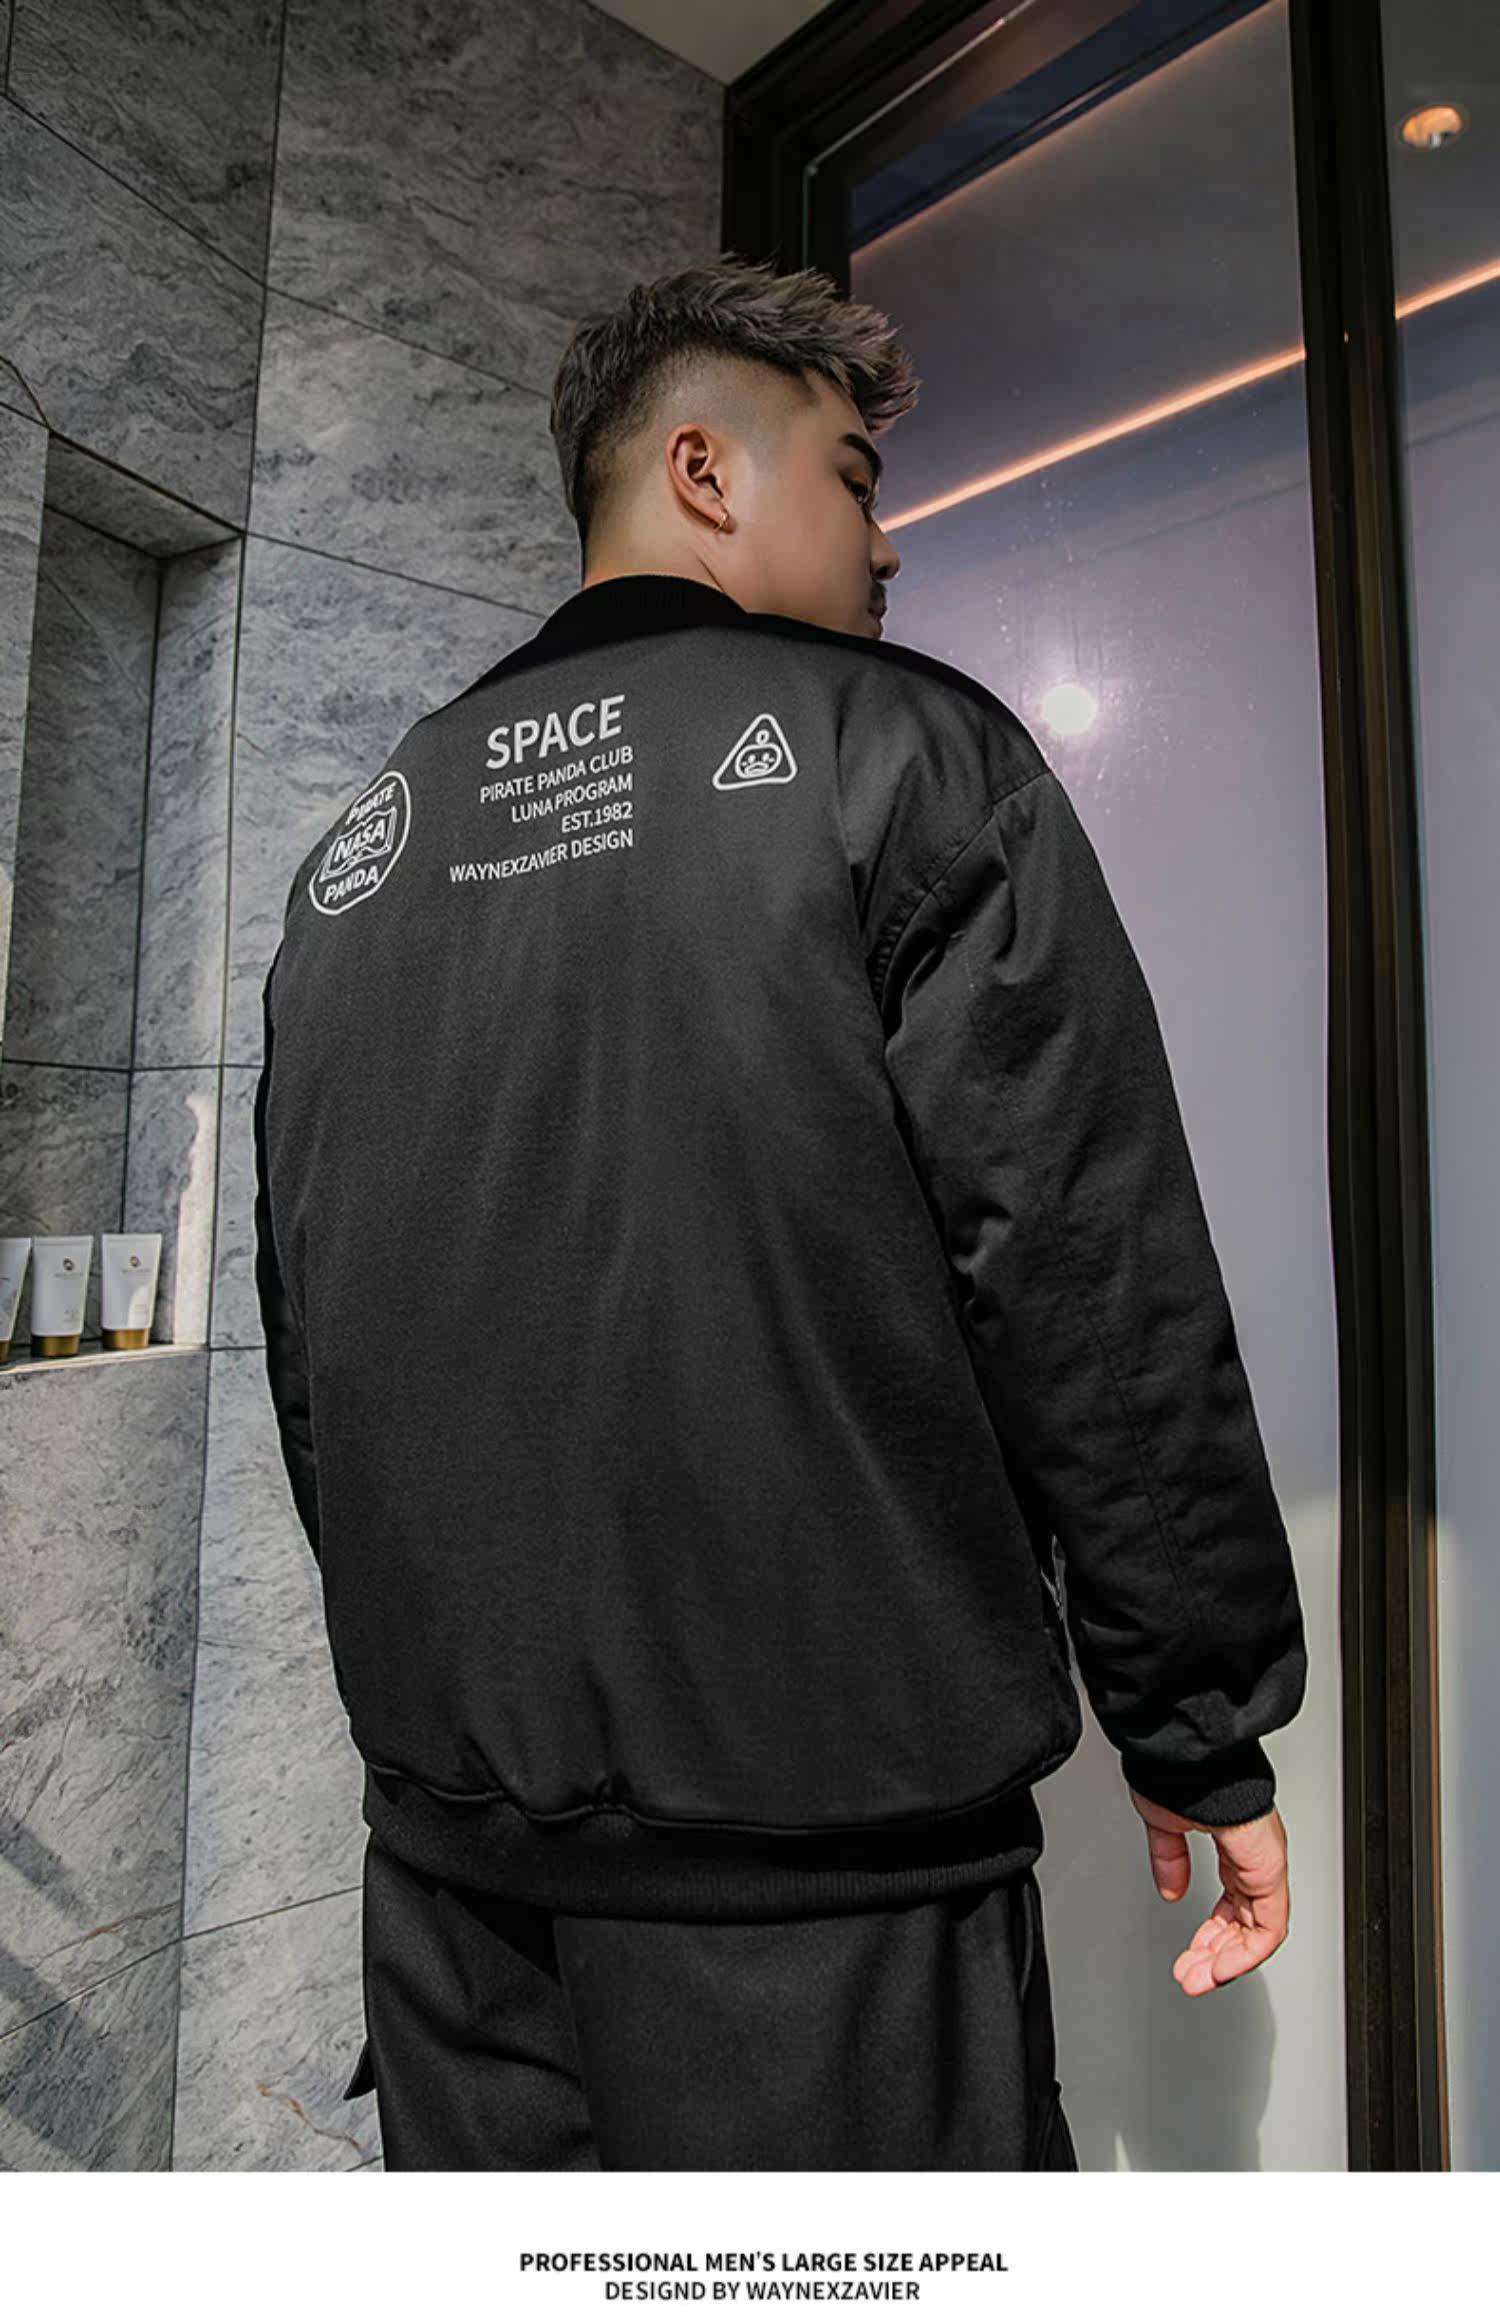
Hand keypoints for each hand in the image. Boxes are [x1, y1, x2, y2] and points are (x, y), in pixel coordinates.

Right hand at [1128, 1787, 1289, 1995]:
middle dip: (1216, 1955)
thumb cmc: (1181, 1771)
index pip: (1233, 1900)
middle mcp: (1254, 1855)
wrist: (1192, 1752)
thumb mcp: (1164, 1823)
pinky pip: (1268, 1925)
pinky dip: (1245, 1952)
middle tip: (1192, 1976)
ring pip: (1258, 1929)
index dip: (1212, 1933)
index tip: (1190, 1955)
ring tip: (1199, 1980)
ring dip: (1228, 1961)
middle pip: (1245, 1920)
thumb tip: (1171, 1890)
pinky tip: (1219, 1967)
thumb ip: (1170, 1860)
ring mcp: (1264, 1863)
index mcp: (1235, 1842)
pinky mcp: (1268, 1869)